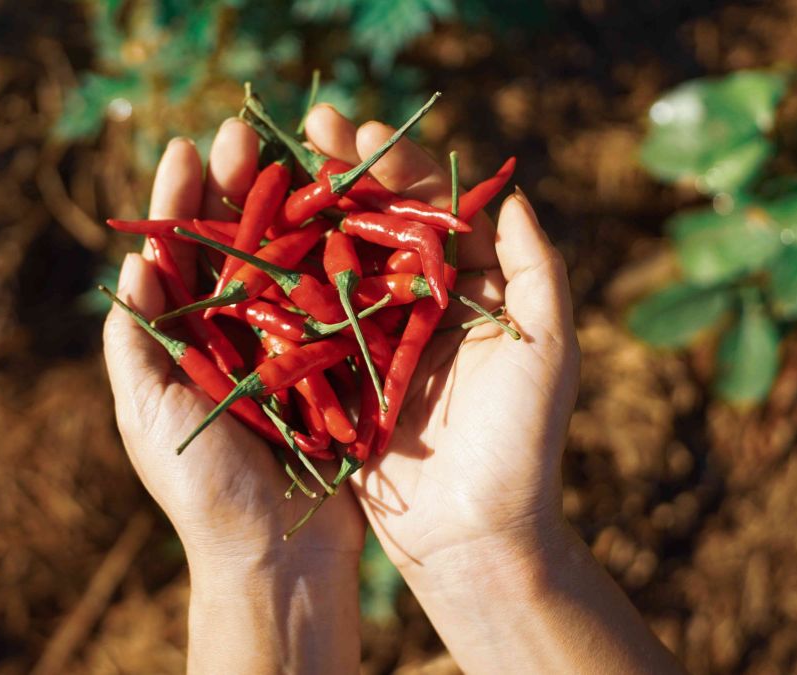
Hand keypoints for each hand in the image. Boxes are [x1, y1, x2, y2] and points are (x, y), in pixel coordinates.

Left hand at [103, 121, 363, 671]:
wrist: (277, 556)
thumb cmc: (203, 490)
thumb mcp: (150, 415)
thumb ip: (137, 344)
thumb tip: (132, 265)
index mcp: (183, 341)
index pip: (177, 258)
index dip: (179, 203)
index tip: (185, 151)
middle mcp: (233, 334)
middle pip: (232, 246)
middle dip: (233, 190)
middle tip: (241, 137)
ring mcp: (285, 346)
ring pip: (284, 261)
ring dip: (286, 208)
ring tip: (293, 155)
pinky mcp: (333, 364)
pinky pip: (332, 300)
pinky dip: (336, 256)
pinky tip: (344, 214)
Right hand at [303, 106, 681, 674]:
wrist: (473, 536)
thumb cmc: (521, 443)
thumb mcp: (548, 349)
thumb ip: (537, 269)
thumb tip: (512, 193)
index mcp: (467, 291)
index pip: (430, 211)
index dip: (397, 168)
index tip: (361, 132)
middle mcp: (417, 306)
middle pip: (376, 224)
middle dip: (343, 172)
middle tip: (308, 124)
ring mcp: (372, 338)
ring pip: (335, 261)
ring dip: (304, 213)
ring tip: (267, 167)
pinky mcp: (336, 376)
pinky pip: (305, 320)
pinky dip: (279, 281)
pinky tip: (248, 243)